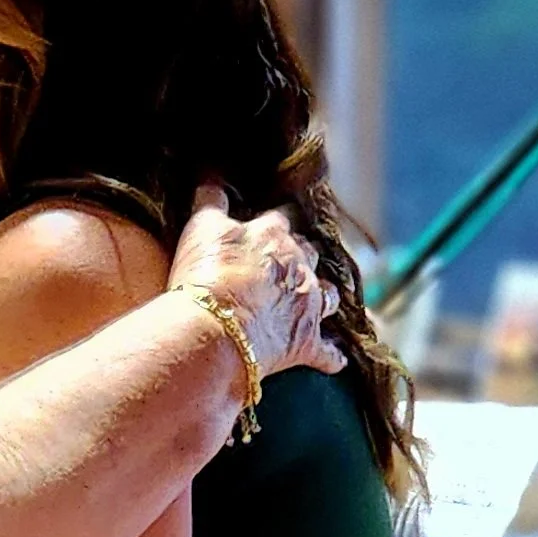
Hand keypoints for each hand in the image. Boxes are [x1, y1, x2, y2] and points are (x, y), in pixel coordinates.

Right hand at [170, 186, 342, 383]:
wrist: (216, 327)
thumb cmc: (206, 274)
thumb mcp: (200, 228)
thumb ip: (210, 200)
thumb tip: (211, 176)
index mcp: (273, 234)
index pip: (281, 217)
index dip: (277, 219)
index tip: (273, 221)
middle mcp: (299, 265)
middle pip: (309, 252)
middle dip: (303, 255)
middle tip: (292, 261)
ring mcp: (307, 304)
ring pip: (329, 295)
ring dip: (325, 295)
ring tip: (321, 298)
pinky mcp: (306, 342)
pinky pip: (328, 353)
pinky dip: (333, 357)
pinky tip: (337, 360)